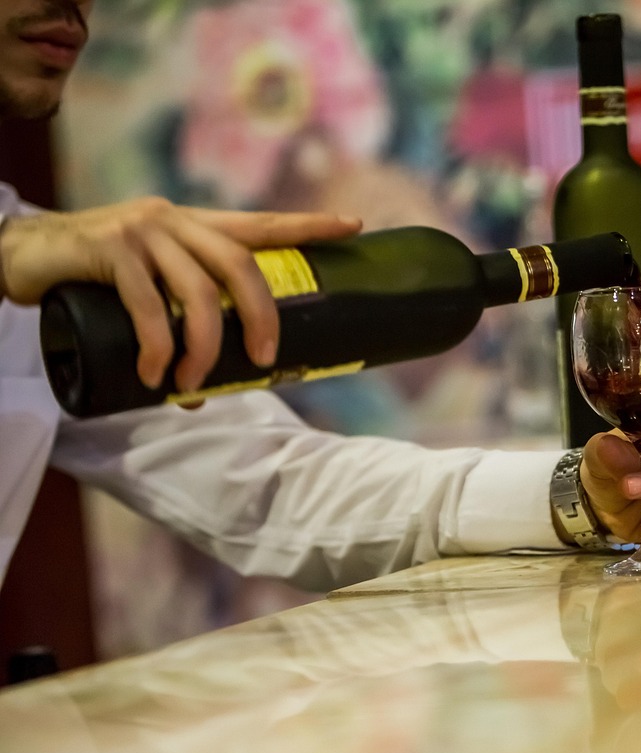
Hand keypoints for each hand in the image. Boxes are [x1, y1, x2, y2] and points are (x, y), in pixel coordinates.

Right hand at [0, 197, 361, 392]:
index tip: (353, 226)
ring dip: (205, 347)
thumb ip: (180, 321)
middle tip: (266, 359)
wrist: (23, 252)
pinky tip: (156, 374)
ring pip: (198, 293)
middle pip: (242, 266)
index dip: (308, 226)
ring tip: (193, 384)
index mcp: (194, 226)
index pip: (261, 224)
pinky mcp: (108, 248)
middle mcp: (174, 220)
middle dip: (262, 317)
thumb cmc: (94, 277)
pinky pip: (148, 304)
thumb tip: (213, 389)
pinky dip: (158, 346)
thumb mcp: (147, 287)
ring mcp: (142, 230)